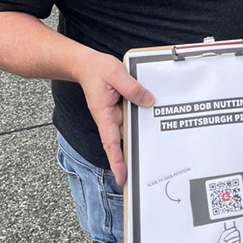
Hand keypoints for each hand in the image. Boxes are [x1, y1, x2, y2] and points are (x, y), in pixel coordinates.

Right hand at [73, 51, 153, 185]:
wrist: (86, 64)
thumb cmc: (96, 70)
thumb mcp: (116, 74)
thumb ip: (132, 88)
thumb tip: (148, 101)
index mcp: (104, 115)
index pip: (110, 144)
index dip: (117, 162)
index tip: (122, 178)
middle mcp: (110, 118)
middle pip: (123, 141)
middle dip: (132, 158)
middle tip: (145, 174)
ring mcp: (116, 114)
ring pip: (131, 129)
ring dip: (141, 138)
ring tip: (157, 151)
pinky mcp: (122, 108)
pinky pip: (133, 116)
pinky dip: (142, 120)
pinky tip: (155, 120)